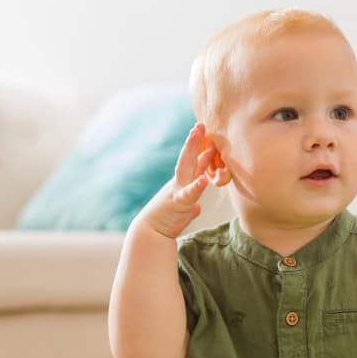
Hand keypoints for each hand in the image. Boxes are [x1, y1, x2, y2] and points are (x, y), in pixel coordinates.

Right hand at [136, 123, 215, 238]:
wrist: (150, 233)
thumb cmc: (166, 221)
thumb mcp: (182, 211)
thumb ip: (190, 205)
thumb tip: (197, 208)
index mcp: (183, 183)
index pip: (193, 162)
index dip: (200, 147)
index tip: (205, 132)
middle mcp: (180, 183)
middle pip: (188, 158)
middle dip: (195, 141)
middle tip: (201, 124)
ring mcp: (178, 191)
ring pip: (187, 168)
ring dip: (194, 152)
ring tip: (201, 140)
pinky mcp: (178, 204)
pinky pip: (189, 194)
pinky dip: (196, 187)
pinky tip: (204, 180)